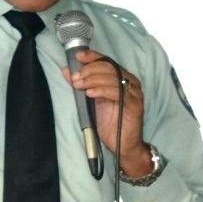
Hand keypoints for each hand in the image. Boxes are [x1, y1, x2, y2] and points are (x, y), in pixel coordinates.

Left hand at [64, 50, 151, 176]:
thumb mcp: (92, 100)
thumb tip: (67, 71)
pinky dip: (103, 91)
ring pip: (113, 78)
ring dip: (93, 80)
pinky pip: (119, 93)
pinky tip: (91, 93)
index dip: (92, 57)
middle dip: (89, 70)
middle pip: (109, 68)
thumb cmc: (110, 122)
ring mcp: (134, 93)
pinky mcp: (135, 105)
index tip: (78, 57)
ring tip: (79, 85)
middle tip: (75, 77)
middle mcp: (130, 82)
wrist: (123, 144)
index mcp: (121, 78)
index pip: (107, 61)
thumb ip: (82, 84)